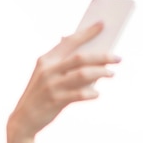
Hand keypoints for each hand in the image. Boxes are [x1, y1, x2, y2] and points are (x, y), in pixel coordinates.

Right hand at [7, 23, 121, 140]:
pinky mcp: (55, 101)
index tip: (102, 24)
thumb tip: (87, 52)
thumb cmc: (42, 94)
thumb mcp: (46, 75)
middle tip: (118, 57)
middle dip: (102, 56)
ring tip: (112, 73)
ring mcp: (51, 85)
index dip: (87, 32)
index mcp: (46, 59)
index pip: (70, 41)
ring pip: (82, 74)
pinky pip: (78, 95)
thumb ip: (62, 63)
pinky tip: (98, 93)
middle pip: (80, 58)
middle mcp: (48, 69)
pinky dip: (90, 93)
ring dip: (100, 73)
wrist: (24, 119)